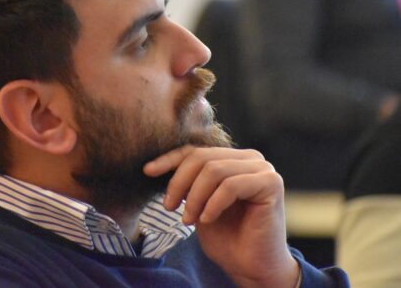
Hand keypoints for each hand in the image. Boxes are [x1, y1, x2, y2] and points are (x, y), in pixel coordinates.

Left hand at [143, 147, 298, 287]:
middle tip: (169, 208)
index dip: (169, 160)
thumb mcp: (197, 204)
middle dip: (179, 183)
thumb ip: (186, 183)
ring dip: (195, 198)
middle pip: (202, 157)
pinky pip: (231, 185)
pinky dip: (213, 204)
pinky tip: (206, 220)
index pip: (195, 151)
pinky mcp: (271, 183)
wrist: (251, 266)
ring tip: (188, 220)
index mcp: (232, 159)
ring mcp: (262, 169)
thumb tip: (155, 167)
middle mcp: (250, 158)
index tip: (147, 172)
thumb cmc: (225, 237)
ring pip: (214, 170)